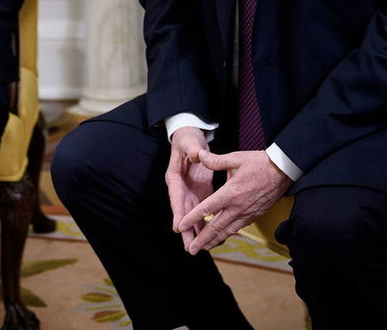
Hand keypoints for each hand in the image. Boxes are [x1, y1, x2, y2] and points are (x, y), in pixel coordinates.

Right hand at [165, 126, 214, 250]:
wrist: (191, 139)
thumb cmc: (188, 140)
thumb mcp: (189, 143)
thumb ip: (194, 150)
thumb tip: (198, 154)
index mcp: (174, 177)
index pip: (175, 197)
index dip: (178, 212)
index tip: (178, 227)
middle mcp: (180, 188)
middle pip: (183, 212)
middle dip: (186, 230)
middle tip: (189, 247)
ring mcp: (190, 192)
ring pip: (193, 215)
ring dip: (196, 231)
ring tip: (200, 248)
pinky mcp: (200, 192)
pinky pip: (204, 210)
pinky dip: (207, 222)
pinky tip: (212, 234)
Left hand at [178, 149, 292, 254]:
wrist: (283, 171)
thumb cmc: (259, 163)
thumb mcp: (236, 158)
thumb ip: (216, 160)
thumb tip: (200, 156)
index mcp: (230, 193)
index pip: (207, 209)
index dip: (193, 218)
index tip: (182, 226)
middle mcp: (237, 207)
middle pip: (216, 227)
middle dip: (202, 240)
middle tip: (190, 249)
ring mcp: (247, 213)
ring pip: (227, 231)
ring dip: (214, 241)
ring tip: (203, 248)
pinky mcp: (254, 215)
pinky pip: (237, 228)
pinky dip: (227, 234)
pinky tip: (221, 236)